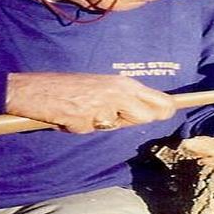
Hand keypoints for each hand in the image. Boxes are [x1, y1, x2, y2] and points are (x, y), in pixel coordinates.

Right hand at [6, 72, 176, 133]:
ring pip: (123, 124)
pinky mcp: (89, 119)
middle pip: (152, 115)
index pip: (162, 100)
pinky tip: (73, 117)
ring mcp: (105, 106)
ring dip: (107, 124)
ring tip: (89, 113)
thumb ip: (125, 101)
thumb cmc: (71, 90)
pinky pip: (94, 129)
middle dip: (138, 120)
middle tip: (114, 116)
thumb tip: (147, 115)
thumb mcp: (103, 89)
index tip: (174, 112)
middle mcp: (120, 92)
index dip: (170, 109)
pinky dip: (84, 127)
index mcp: (125, 84)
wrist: (39, 90)